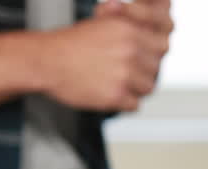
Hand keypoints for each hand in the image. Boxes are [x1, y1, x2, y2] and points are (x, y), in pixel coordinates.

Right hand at [37, 0, 171, 110]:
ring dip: (135, 88)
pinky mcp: (115, 96)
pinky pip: (134, 105)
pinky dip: (124, 103)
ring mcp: (124, 74)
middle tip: (125, 72)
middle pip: (155, 68)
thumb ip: (129, 29)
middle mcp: (129, 51)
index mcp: (128, 30)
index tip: (142, 58)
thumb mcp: (103, 24)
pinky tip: (110, 94)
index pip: (161, 46)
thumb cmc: (71, 44)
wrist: (46, 61)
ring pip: (148, 87)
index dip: (151, 54)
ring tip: (117, 83)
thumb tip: (148, 37)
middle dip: (143, 71)